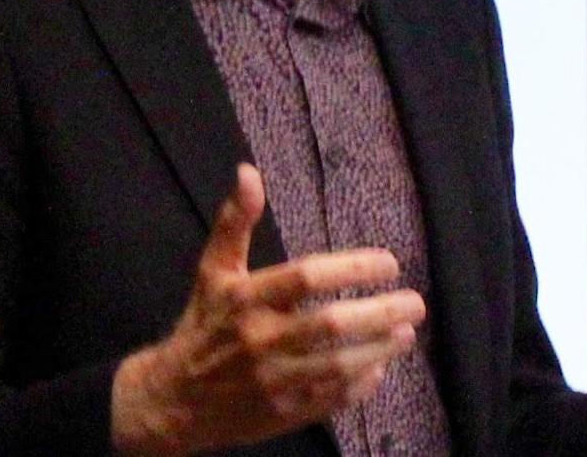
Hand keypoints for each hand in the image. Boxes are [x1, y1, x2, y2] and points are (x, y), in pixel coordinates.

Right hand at [111, 165, 426, 456]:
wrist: (171, 401)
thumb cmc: (203, 326)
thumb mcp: (213, 271)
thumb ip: (235, 223)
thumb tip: (248, 172)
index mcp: (246, 300)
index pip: (306, 277)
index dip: (351, 268)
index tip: (389, 262)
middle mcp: (259, 340)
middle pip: (329, 325)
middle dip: (379, 312)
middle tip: (415, 302)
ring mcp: (271, 381)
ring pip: (337, 366)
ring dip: (379, 349)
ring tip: (406, 333)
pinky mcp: (280, 413)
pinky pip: (329, 400)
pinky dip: (359, 387)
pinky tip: (379, 370)